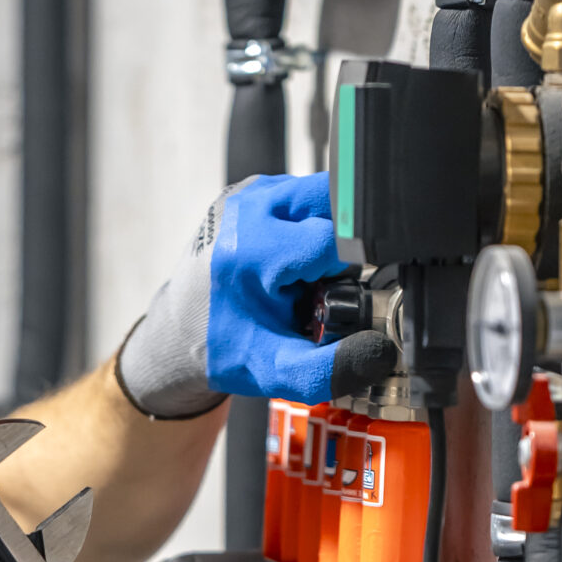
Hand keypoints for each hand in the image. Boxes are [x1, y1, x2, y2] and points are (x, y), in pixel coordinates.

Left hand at [115, 173, 396, 415]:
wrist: (181, 332)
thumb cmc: (225, 346)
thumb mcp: (277, 371)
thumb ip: (331, 370)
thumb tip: (380, 352)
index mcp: (252, 247)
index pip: (337, 239)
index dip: (347, 271)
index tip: (327, 297)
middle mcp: (248, 208)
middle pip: (336, 203)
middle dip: (342, 245)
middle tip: (317, 284)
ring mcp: (249, 193)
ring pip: (326, 195)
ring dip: (329, 232)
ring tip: (302, 273)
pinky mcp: (253, 189)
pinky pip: (306, 196)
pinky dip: (312, 225)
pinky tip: (293, 259)